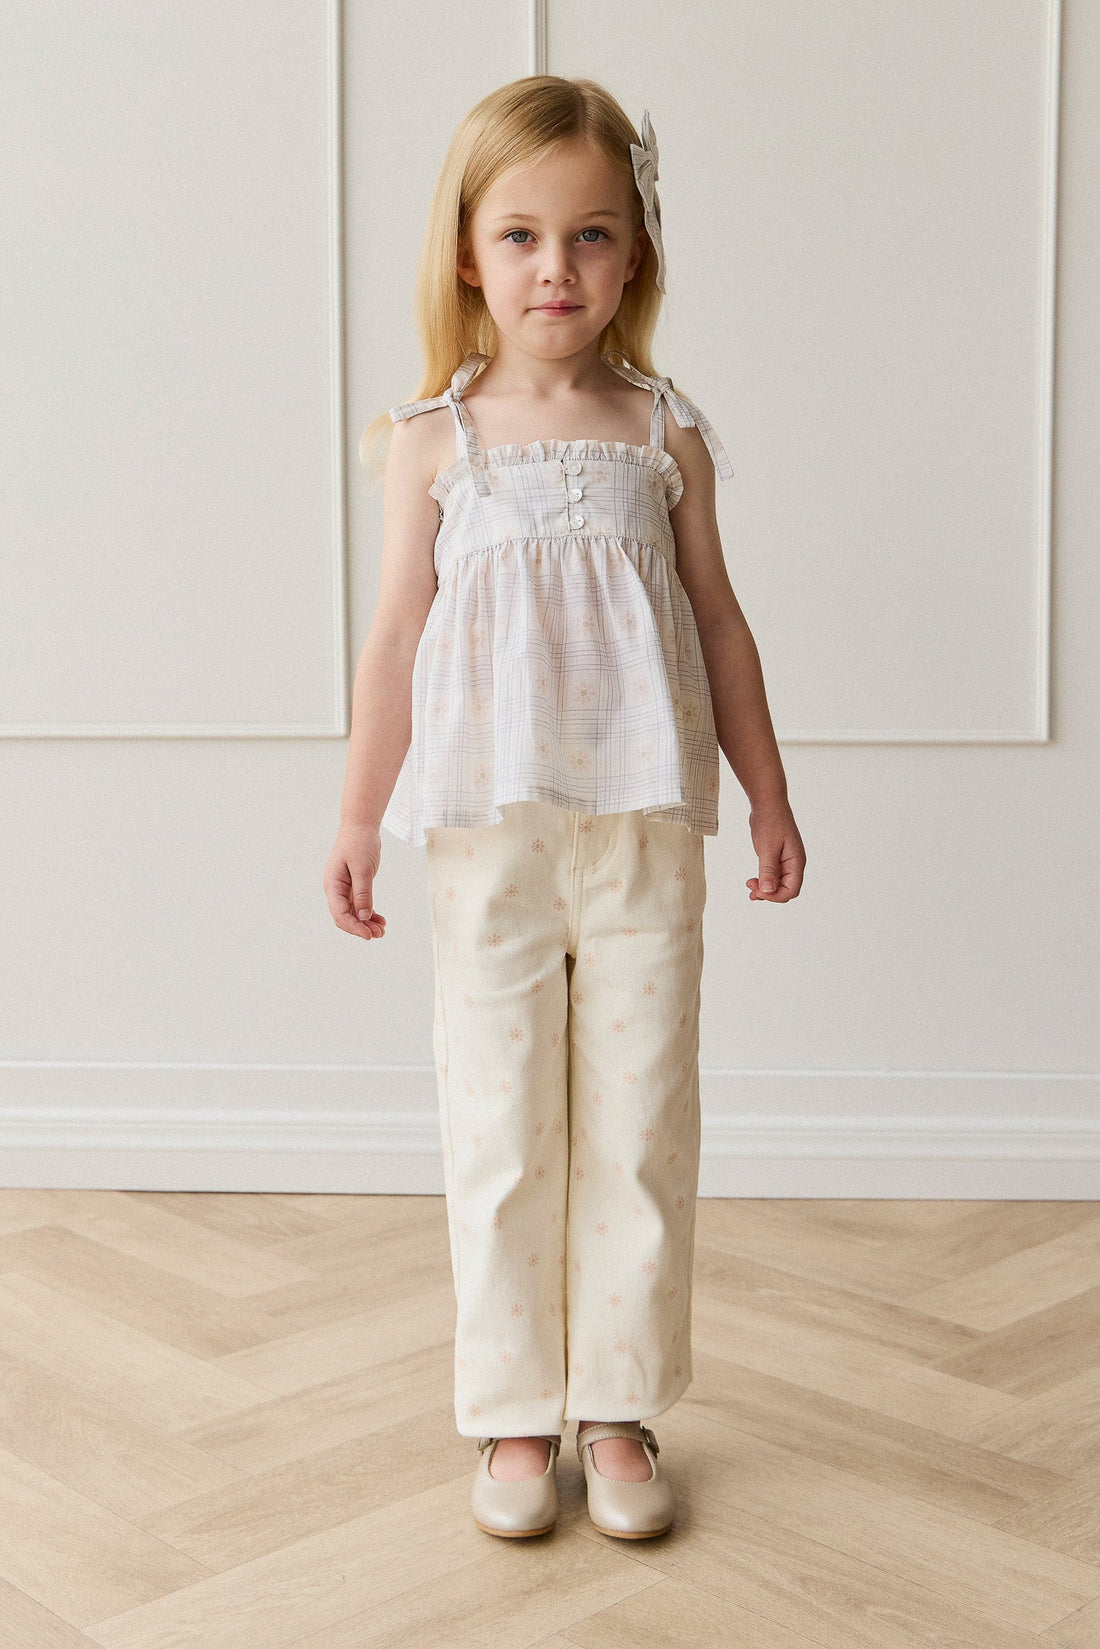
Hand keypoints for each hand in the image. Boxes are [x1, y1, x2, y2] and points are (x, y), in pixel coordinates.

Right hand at [323, 823, 387, 939]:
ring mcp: (344, 888)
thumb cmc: (359, 843)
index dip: (354, 927)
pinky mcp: (353, 886)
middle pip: (345, 916)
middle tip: (379, 934)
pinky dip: (369, 913)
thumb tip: (363, 916)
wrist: (360, 826)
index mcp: (332, 885)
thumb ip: (362, 893)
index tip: (369, 935)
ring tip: (382, 930)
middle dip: (360, 927)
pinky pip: (359, 904)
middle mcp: (335, 889)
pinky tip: (380, 919)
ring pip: (353, 912)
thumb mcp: (362, 869)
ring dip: (366, 922)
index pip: (340, 913)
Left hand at [745, 800, 804, 902]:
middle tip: (751, 888)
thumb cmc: (770, 822)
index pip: (792, 890)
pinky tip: (753, 882)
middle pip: (786, 890)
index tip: (759, 891)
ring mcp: (786, 861)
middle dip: (769, 894)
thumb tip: (768, 891)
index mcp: (796, 862)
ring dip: (765, 889)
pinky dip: (764, 881)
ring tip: (750, 888)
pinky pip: (773, 875)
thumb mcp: (767, 848)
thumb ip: (768, 871)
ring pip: (778, 884)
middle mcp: (793, 864)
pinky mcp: (777, 858)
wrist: (768, 803)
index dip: (775, 896)